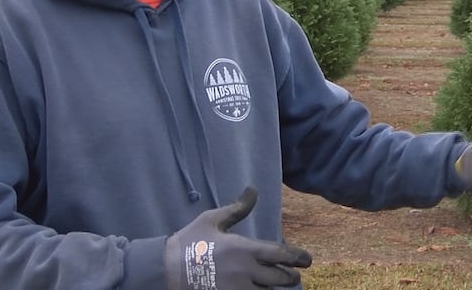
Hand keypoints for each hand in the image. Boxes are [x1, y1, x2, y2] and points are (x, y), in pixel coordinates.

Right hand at [165, 187, 311, 288]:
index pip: (281, 255)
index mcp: (244, 249)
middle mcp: (245, 272)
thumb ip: (237, 208)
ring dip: (275, 289)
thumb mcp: (212, 220)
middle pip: (281, 279)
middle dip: (290, 277)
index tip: (307, 260)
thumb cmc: (190, 242)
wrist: (164, 270)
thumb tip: (252, 191)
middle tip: (293, 275)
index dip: (298, 258)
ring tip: (276, 285)